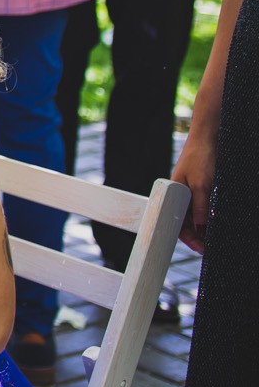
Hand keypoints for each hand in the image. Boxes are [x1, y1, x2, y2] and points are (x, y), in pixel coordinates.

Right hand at [170, 130, 215, 253]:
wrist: (208, 137)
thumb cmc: (200, 157)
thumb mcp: (202, 184)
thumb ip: (201, 205)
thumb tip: (201, 226)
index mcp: (173, 193)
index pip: (176, 221)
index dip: (188, 237)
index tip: (200, 248)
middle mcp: (180, 194)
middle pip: (184, 221)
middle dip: (195, 236)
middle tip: (207, 249)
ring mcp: (189, 190)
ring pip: (193, 216)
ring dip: (202, 228)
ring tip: (211, 240)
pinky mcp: (199, 187)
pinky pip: (200, 207)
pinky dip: (206, 217)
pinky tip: (212, 224)